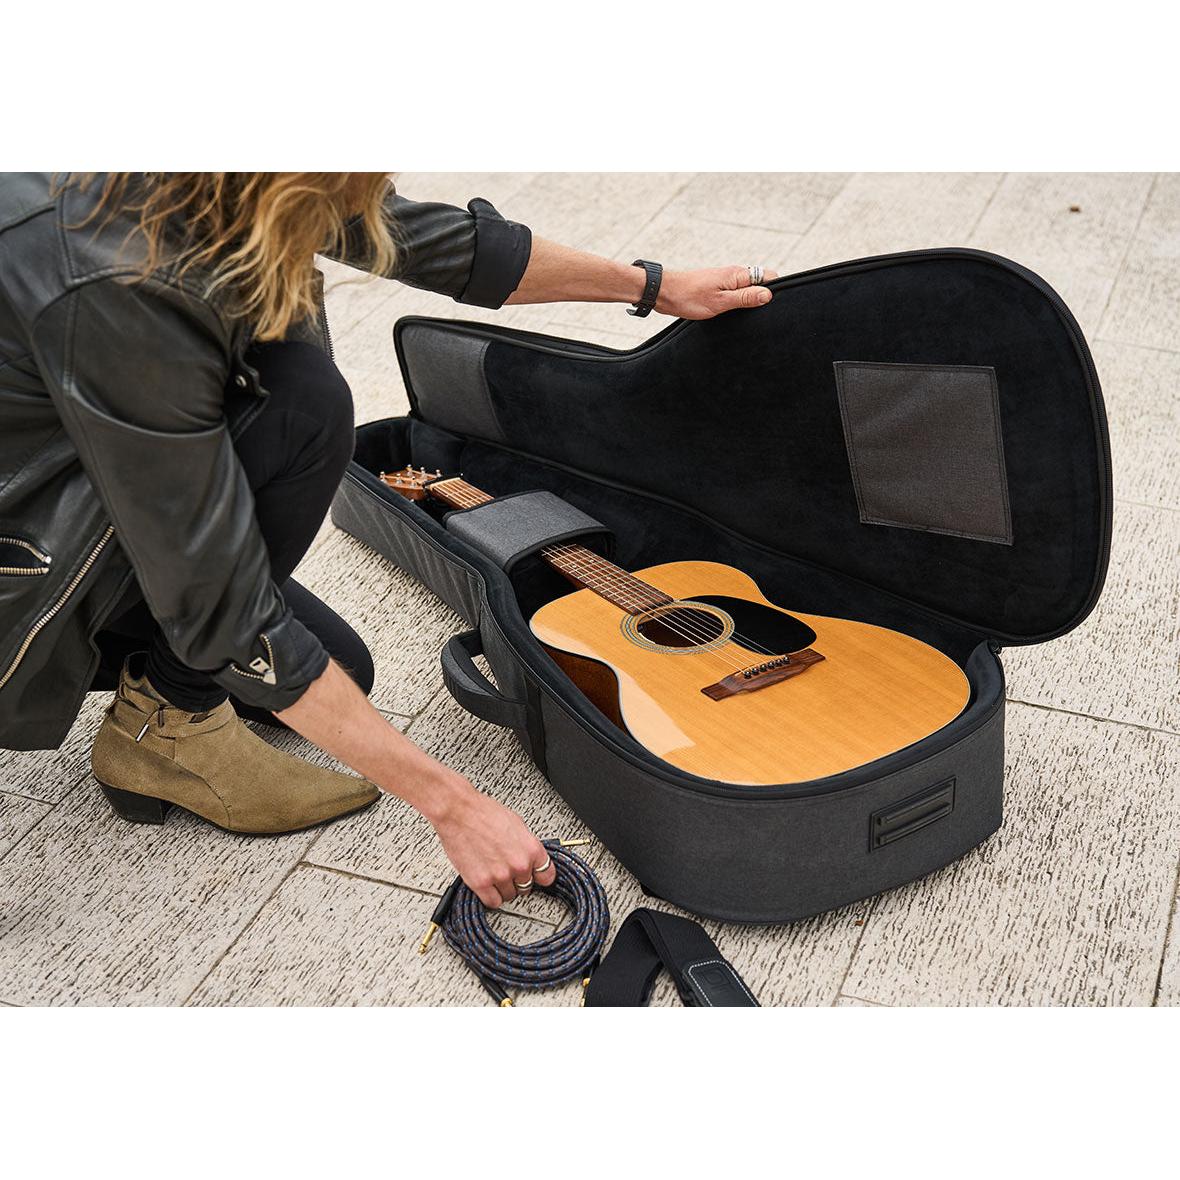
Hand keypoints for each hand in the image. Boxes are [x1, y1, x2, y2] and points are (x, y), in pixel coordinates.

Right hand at [430, 784, 557, 907]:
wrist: (458, 812)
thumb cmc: (483, 812)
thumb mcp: (516, 824)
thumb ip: (526, 845)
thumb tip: (528, 856)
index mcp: (531, 849)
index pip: (547, 875)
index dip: (540, 876)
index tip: (535, 877)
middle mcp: (518, 864)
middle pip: (527, 886)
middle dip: (518, 880)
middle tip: (508, 871)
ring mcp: (500, 875)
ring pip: (510, 895)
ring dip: (504, 888)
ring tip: (495, 874)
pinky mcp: (481, 883)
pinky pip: (493, 902)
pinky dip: (491, 896)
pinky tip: (488, 886)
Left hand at [656, 264, 779, 319]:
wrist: (664, 292)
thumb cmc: (689, 296)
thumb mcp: (720, 302)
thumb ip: (745, 298)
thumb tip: (768, 295)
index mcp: (738, 275)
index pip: (769, 277)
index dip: (775, 291)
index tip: (774, 306)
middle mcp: (734, 275)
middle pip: (760, 283)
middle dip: (763, 298)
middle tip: (761, 316)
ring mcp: (725, 281)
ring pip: (747, 289)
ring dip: (750, 302)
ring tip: (748, 317)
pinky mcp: (717, 288)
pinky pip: (735, 294)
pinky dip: (738, 303)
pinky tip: (734, 314)